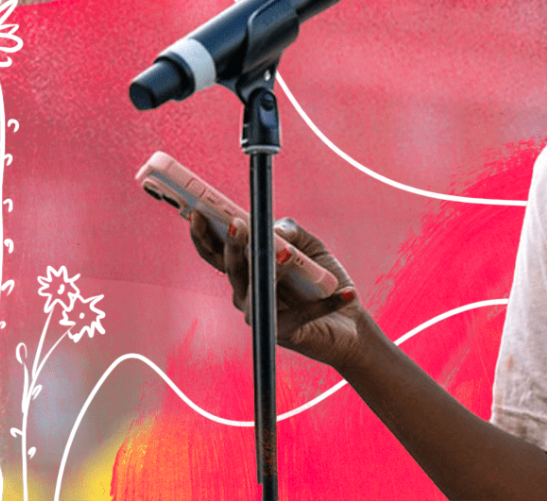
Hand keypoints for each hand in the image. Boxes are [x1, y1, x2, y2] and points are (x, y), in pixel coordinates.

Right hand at [189, 212, 363, 367]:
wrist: (349, 322)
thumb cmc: (322, 280)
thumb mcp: (309, 247)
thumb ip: (289, 232)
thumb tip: (272, 227)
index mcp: (247, 269)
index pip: (216, 252)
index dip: (203, 234)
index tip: (197, 212)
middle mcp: (246, 293)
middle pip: (232, 269)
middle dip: (233, 246)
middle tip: (238, 225)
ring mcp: (261, 315)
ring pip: (257, 292)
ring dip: (273, 270)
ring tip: (287, 255)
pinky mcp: (284, 334)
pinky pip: (302, 315)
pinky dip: (326, 304)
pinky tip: (348, 293)